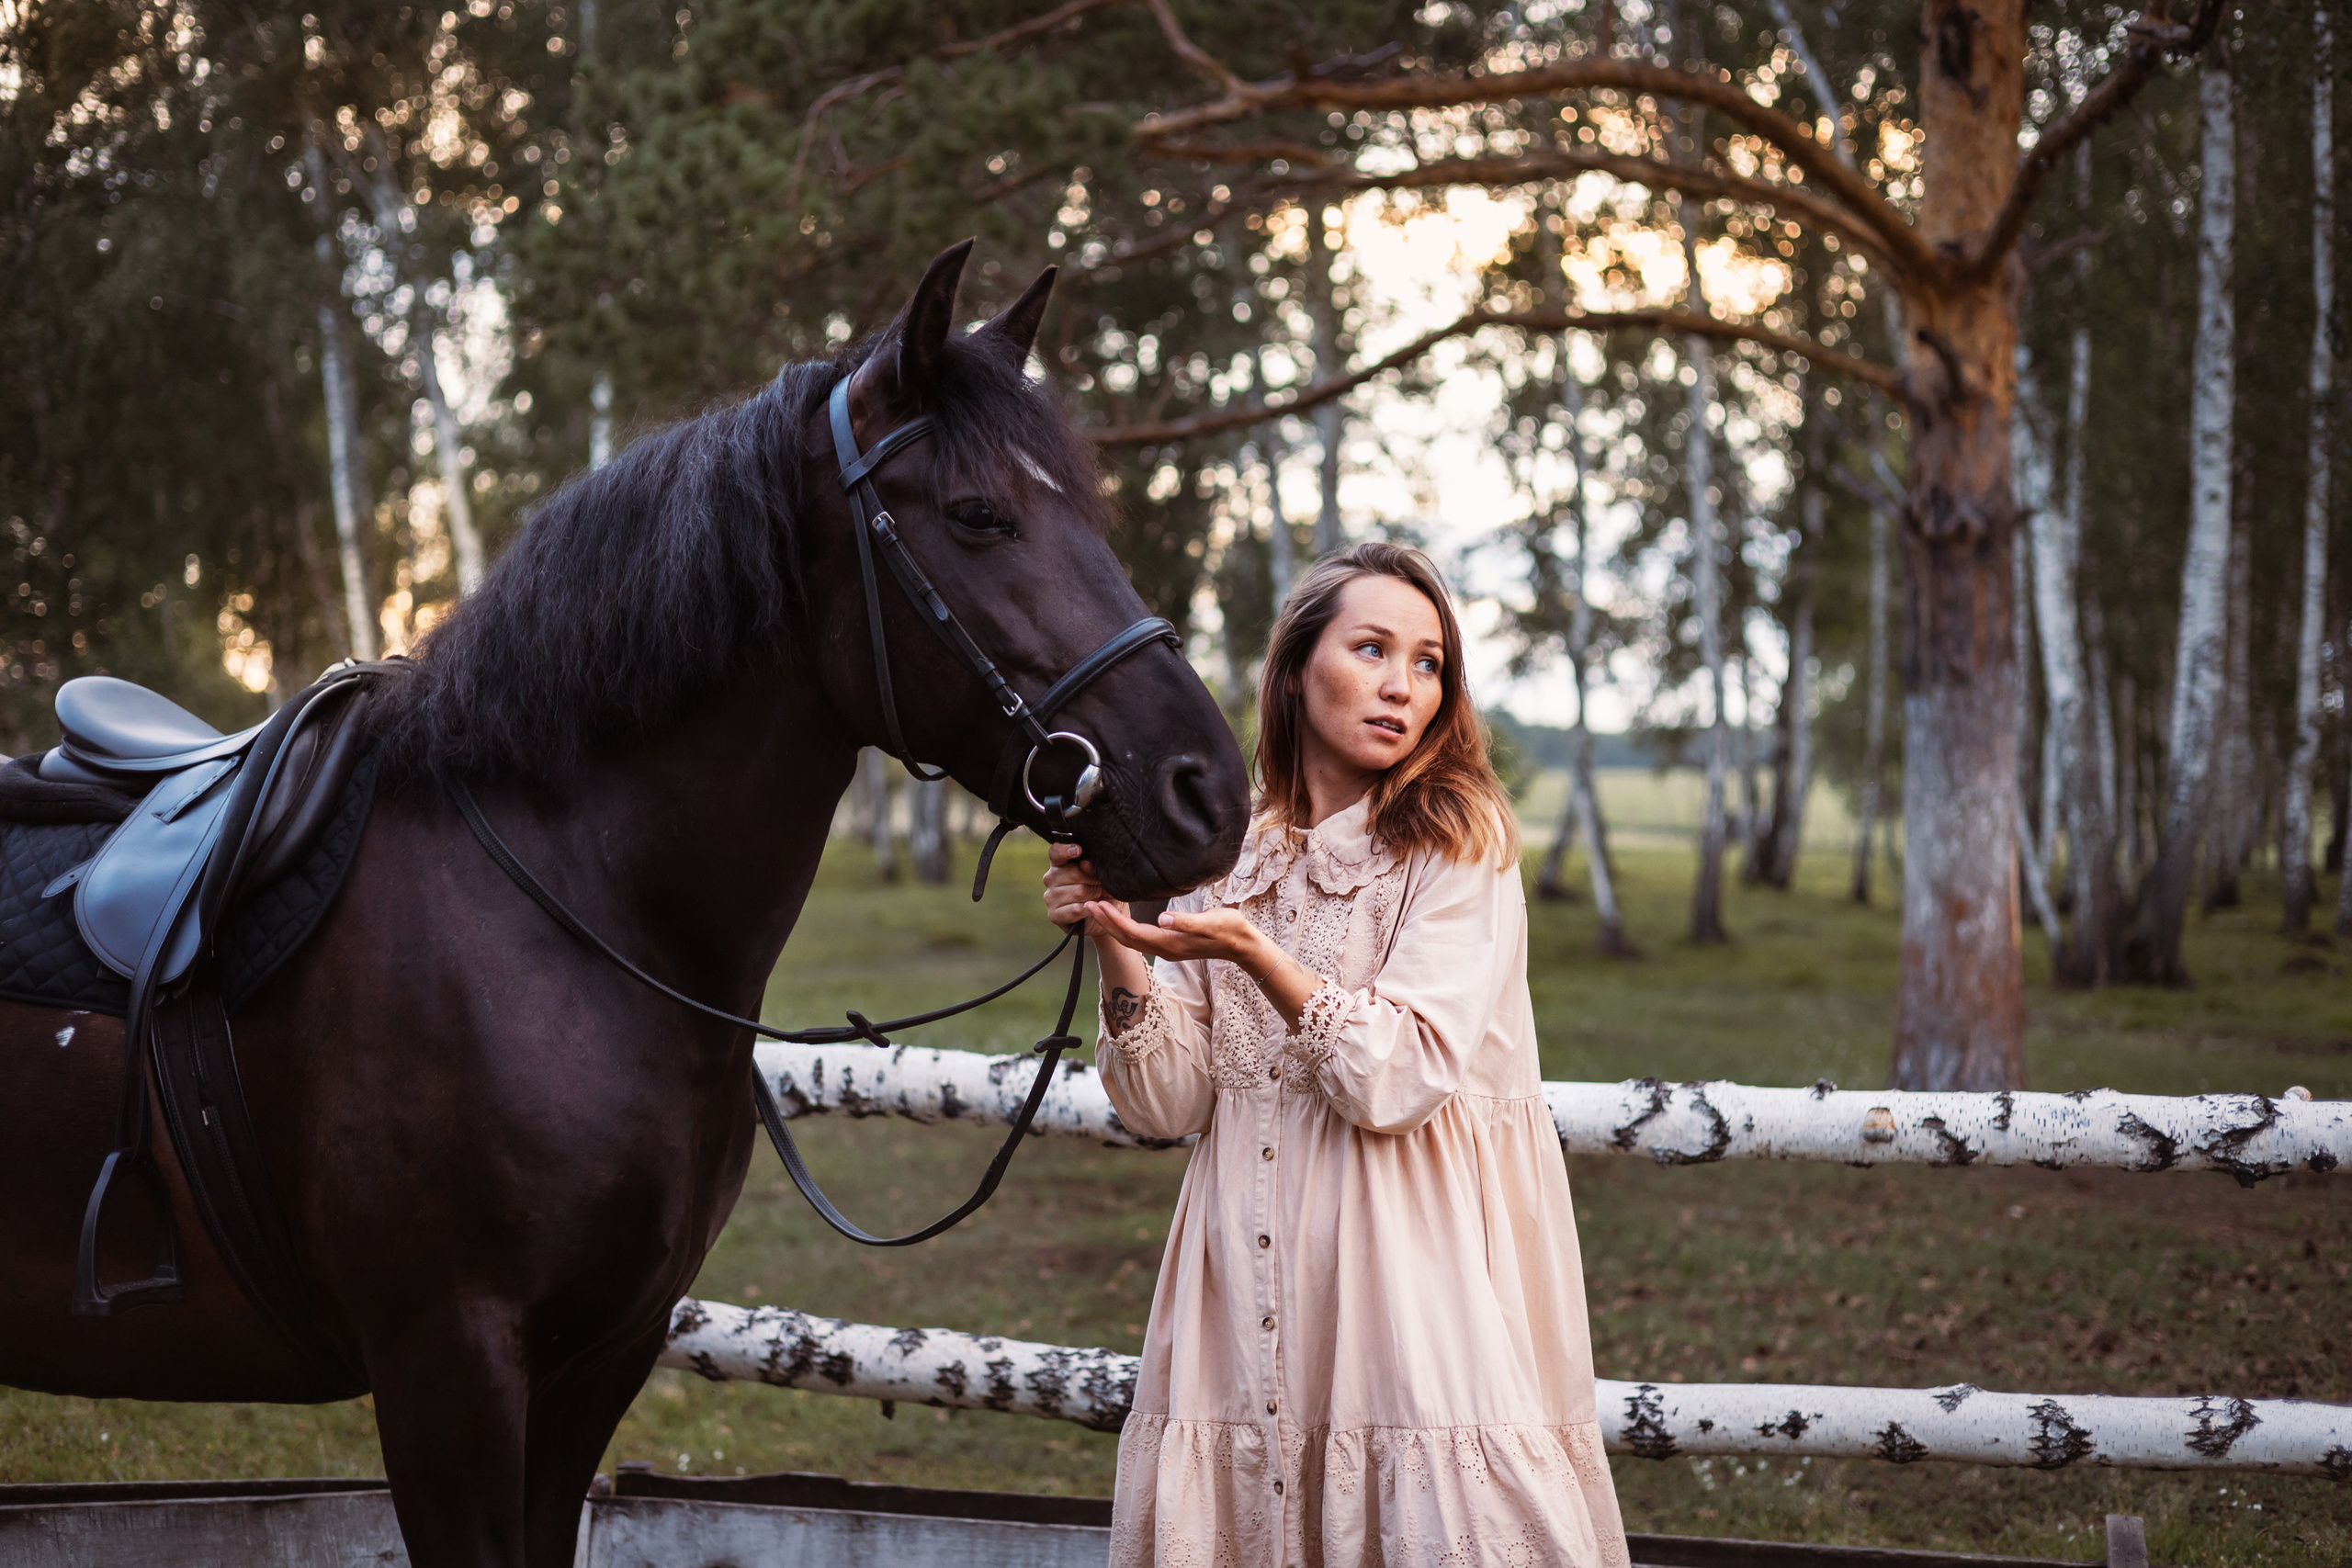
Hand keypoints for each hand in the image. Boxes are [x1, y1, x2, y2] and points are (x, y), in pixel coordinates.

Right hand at [1043, 842, 1124, 935]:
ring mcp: (1050, 897)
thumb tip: (1084, 864)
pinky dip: (1088, 910)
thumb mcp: (1101, 876)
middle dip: (1092, 880)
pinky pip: (1075, 909)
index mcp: (1059, 864)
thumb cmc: (1101, 890)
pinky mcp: (1053, 915)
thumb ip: (1092, 867)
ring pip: (1077, 892)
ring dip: (1093, 896)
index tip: (1079, 850)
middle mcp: (1050, 878)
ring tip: (1096, 898)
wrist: (1104, 915)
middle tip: (1099, 887)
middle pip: (1073, 873)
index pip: (1055, 852)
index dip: (1065, 850)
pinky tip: (1090, 910)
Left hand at [1079, 899, 1276, 974]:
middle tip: (1086, 905)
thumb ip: (1186, 922)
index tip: (1095, 905)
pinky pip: (1141, 937)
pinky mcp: (1171, 944)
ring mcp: (1167, 949)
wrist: (1242, 945)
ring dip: (1113, 925)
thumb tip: (1162, 919)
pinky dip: (1126, 927)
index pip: (1133, 932)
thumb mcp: (1210, 922)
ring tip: (1097, 909)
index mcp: (1170, 943)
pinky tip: (1122, 916)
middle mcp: (1164, 949)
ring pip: (1132, 939)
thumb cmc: (1229, 930)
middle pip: (1127, 938)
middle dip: (1105, 923)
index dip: (1113, 921)